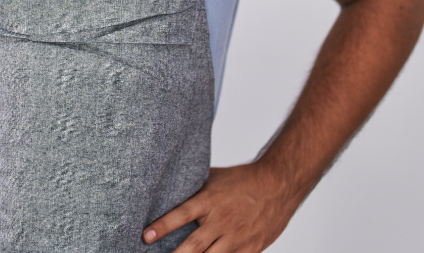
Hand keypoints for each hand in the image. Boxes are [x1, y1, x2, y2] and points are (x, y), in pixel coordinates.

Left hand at [142, 164, 301, 251]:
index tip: (145, 237)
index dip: (162, 227)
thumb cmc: (242, 179)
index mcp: (209, 201)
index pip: (180, 215)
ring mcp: (236, 238)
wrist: (278, 184)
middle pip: (192, 246)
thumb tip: (168, 185)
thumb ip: (194, 187)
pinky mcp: (250, 249)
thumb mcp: (215, 178)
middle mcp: (221, 221)